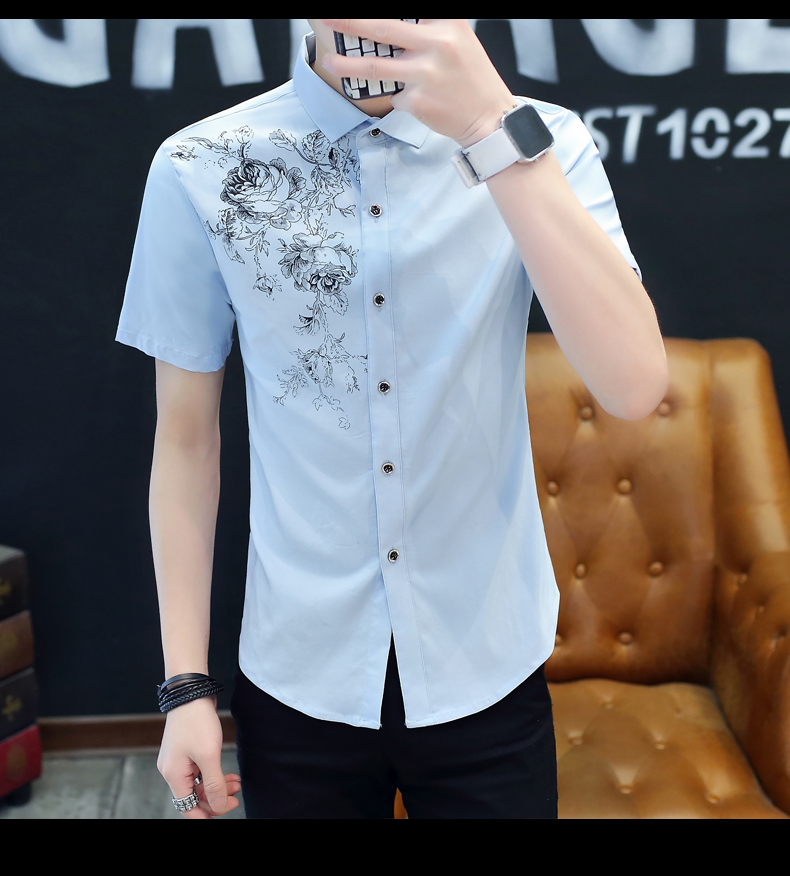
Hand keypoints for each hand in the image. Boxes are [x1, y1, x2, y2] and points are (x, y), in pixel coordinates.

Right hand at [157, 696, 241, 818]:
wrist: (191, 693)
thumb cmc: (196, 722)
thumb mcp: (209, 756)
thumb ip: (214, 784)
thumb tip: (219, 806)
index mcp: (174, 775)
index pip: (187, 807)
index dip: (207, 814)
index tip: (227, 809)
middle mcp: (172, 771)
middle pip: (193, 797)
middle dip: (215, 799)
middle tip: (236, 796)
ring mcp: (178, 760)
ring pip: (198, 784)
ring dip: (217, 786)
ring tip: (236, 783)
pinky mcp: (186, 751)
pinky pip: (199, 771)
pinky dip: (213, 774)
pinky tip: (228, 773)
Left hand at [321, 19, 515, 147]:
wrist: (490, 118)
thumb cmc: (471, 77)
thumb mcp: (459, 38)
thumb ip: (431, 26)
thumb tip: (392, 26)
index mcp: (447, 24)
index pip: (405, 12)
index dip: (375, 14)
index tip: (347, 13)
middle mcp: (437, 45)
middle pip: (383, 29)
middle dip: (350, 22)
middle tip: (326, 18)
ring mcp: (426, 75)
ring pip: (376, 68)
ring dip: (347, 65)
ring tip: (327, 62)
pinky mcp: (418, 102)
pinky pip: (395, 96)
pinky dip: (399, 96)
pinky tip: (419, 99)